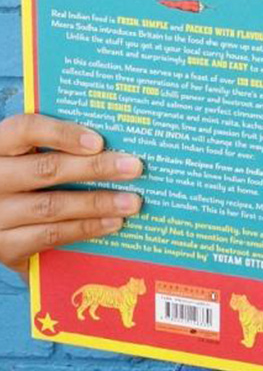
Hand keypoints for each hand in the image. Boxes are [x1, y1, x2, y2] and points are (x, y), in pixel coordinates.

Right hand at [0, 114, 143, 275]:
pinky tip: (112, 223)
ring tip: (132, 201)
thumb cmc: (28, 173)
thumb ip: (62, 144)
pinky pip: (48, 237)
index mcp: (0, 145)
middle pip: (46, 170)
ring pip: (51, 206)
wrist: (2, 214)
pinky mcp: (3, 247)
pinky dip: (85, 229)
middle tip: (134, 167)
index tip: (99, 141)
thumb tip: (117, 136)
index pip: (26, 129)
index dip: (62, 133)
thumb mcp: (32, 154)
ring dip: (98, 203)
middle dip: (96, 168)